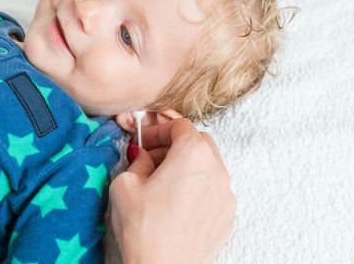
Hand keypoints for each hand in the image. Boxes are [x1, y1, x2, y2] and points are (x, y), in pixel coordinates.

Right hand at [109, 118, 235, 263]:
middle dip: (175, 145)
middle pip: (199, 141)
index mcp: (193, 154)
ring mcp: (227, 194)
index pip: (180, 125)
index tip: (144, 142)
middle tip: (152, 160)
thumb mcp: (125, 184)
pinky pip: (214, 189)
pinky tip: (178, 204)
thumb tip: (145, 157)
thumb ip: (137, 160)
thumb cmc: (143, 228)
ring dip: (188, 165)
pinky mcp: (228, 215)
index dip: (159, 130)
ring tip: (165, 183)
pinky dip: (198, 187)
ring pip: (209, 165)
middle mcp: (217, 169)